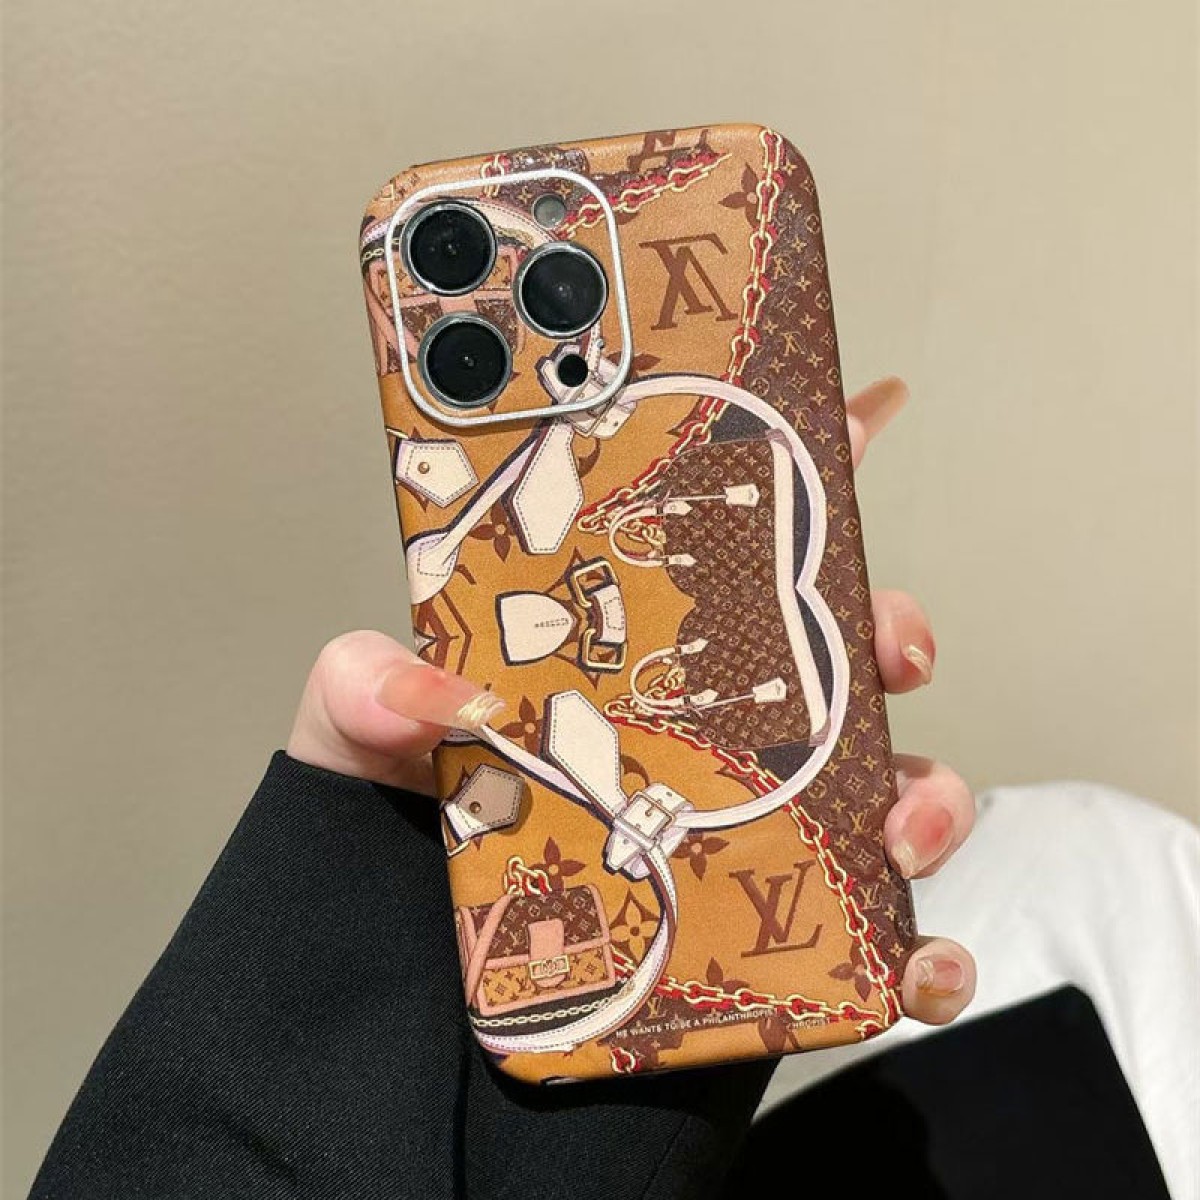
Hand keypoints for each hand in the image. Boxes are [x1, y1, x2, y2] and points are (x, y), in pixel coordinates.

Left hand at [288, 376, 975, 1026]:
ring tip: (898, 825)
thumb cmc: (386, 843)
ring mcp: (742, 825)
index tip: (867, 410)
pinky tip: (913, 961)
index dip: (799, 468)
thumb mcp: (357, 739)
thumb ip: (365, 688)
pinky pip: (869, 939)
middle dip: (888, 630)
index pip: (723, 539)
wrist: (401, 998)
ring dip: (925, 793)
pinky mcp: (759, 931)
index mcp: (622, 652)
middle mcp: (701, 728)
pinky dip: (918, 951)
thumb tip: (416, 684)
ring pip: (881, 786)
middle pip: (833, 655)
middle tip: (888, 646)